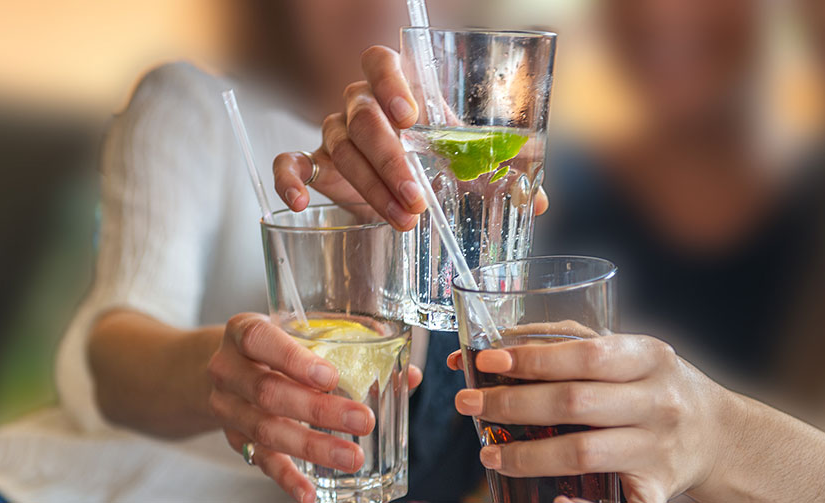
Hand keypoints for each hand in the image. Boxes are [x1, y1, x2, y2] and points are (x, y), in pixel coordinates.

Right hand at [210, 313, 422, 502]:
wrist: (225, 367)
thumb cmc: (274, 346)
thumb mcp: (300, 333)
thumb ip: (351, 347)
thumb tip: (410, 375)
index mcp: (243, 332)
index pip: (260, 341)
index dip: (293, 359)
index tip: (330, 377)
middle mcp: (229, 370)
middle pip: (269, 392)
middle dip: (318, 410)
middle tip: (363, 421)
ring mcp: (228, 408)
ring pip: (267, 431)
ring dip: (312, 447)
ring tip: (352, 458)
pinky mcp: (236, 439)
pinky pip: (261, 461)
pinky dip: (287, 478)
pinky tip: (310, 492)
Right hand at [273, 45, 547, 230]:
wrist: (398, 182)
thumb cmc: (433, 160)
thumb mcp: (465, 161)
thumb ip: (495, 173)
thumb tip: (535, 200)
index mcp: (396, 88)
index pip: (379, 62)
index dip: (391, 83)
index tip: (411, 116)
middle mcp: (358, 106)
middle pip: (362, 118)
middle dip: (391, 161)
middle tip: (416, 197)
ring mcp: (332, 135)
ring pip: (338, 150)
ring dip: (369, 188)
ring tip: (401, 219)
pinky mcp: (314, 165)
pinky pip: (289, 164)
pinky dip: (289, 181)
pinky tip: (302, 204)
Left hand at [447, 329, 731, 502]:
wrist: (719, 434)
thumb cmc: (653, 384)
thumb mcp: (628, 350)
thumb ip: (568, 341)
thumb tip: (496, 344)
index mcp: (649, 356)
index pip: (586, 355)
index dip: (533, 359)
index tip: (487, 362)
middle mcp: (657, 401)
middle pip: (575, 404)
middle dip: (513, 405)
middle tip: (467, 403)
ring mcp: (658, 449)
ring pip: (583, 453)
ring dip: (527, 455)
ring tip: (488, 451)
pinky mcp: (657, 489)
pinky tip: (552, 498)